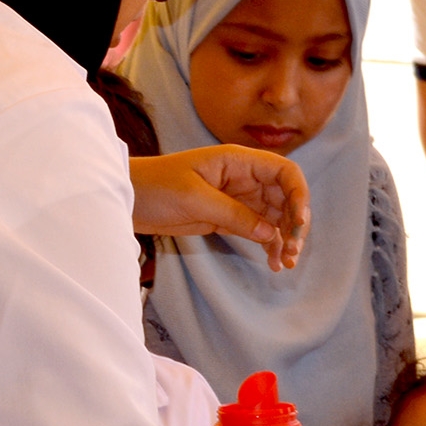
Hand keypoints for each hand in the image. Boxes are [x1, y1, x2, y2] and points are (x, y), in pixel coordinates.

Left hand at [130, 146, 308, 270]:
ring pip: (276, 218)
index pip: (285, 172)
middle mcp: (245, 178)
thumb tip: (270, 233)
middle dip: (294, 225)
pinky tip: (273, 263)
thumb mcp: (194, 198)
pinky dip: (270, 246)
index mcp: (238, 161)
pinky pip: (260, 231)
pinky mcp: (229, 218)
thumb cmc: (155, 186)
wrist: (126, 198)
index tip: (299, 223)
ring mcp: (239, 199)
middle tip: (294, 252)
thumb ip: (234, 215)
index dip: (299, 195)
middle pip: (286, 198)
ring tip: (286, 264)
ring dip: (285, 240)